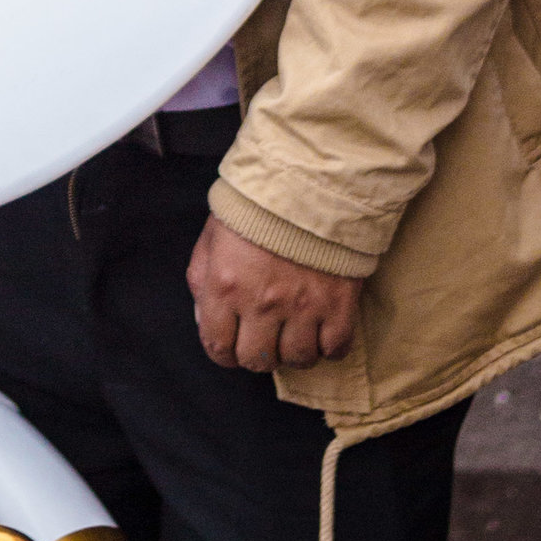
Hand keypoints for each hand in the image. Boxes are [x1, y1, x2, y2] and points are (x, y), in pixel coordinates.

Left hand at [188, 215, 361, 375]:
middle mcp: (262, 304)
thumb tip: (205, 318)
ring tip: (295, 333)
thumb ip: (202, 280)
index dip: (223, 353)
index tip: (232, 347)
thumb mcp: (212, 237)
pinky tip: (324, 333)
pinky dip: (329, 347)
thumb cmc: (256, 207)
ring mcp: (303, 306)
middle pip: (257, 360)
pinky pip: (335, 348)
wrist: (309, 180)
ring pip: (297, 359)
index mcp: (225, 287)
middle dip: (258, 354)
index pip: (218, 348)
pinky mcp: (338, 303)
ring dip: (294, 352)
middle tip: (265, 338)